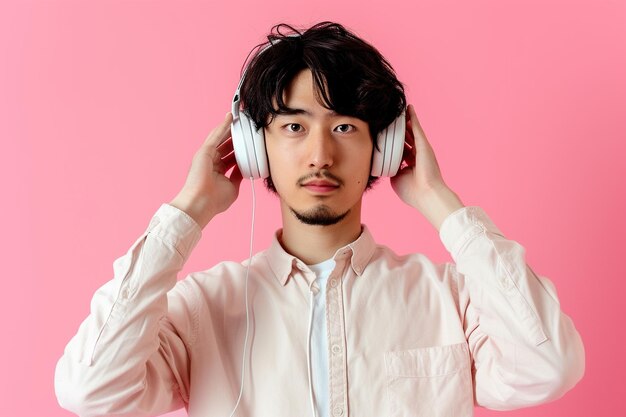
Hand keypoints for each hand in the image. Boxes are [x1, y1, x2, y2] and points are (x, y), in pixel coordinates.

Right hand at [169, 112, 242, 228]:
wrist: (201, 203)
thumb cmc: (214, 200)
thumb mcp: (232, 187)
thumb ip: (238, 176)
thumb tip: (245, 169)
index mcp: (218, 171)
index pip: (231, 157)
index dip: (241, 150)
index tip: (251, 143)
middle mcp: (211, 162)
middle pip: (226, 145)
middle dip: (237, 137)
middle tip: (247, 126)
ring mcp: (206, 156)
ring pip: (221, 138)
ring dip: (230, 127)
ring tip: (240, 117)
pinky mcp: (204, 152)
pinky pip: (215, 136)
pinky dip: (223, 126)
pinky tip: (230, 117)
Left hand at [390, 104, 463, 230]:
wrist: (426, 194)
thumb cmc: (412, 191)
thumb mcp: (396, 179)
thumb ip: (392, 169)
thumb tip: (385, 162)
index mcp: (412, 165)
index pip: (402, 151)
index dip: (395, 145)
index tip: (387, 138)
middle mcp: (418, 156)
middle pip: (407, 139)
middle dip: (400, 131)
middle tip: (391, 121)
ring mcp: (422, 149)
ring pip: (411, 131)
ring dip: (405, 121)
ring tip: (399, 111)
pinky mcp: (424, 145)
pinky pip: (416, 128)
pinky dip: (413, 118)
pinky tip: (409, 108)